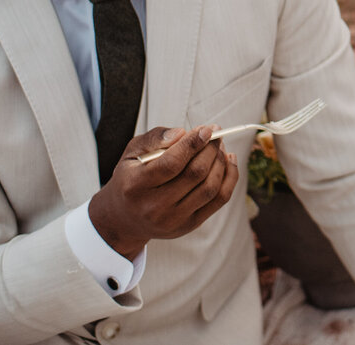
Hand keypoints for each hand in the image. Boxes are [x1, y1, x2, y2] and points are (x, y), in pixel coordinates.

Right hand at [88, 125, 238, 258]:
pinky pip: (219, 200)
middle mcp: (154, 207)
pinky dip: (229, 178)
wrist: (125, 218)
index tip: (208, 129)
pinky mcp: (189, 225)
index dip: (193, 144)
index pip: (171, 164)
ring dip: (221, 162)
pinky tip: (229, 161)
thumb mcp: (132, 153)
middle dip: (211, 150)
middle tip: (216, 134)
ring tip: (220, 147)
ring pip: (210, 188)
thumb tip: (182, 133)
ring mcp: (173, 220)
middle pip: (195, 174)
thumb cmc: (131, 178)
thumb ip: (155, 139)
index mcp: (136, 186)